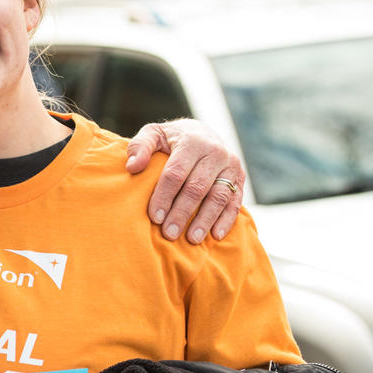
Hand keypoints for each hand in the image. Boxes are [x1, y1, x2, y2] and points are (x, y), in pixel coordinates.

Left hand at [125, 119, 244, 243]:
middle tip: (169, 234)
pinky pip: (235, 201)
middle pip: (196, 188)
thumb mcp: (154, 134)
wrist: (203, 133)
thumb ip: (140, 147)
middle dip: (182, 213)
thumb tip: (132, 167)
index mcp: (192, 142)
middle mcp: (215, 152)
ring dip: (205, 220)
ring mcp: (230, 166)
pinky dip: (226, 220)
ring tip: (192, 240)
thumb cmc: (171, 139)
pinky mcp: (240, 178)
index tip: (154, 217)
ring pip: (218, 197)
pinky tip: (215, 236)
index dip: (164, 196)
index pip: (176, 173)